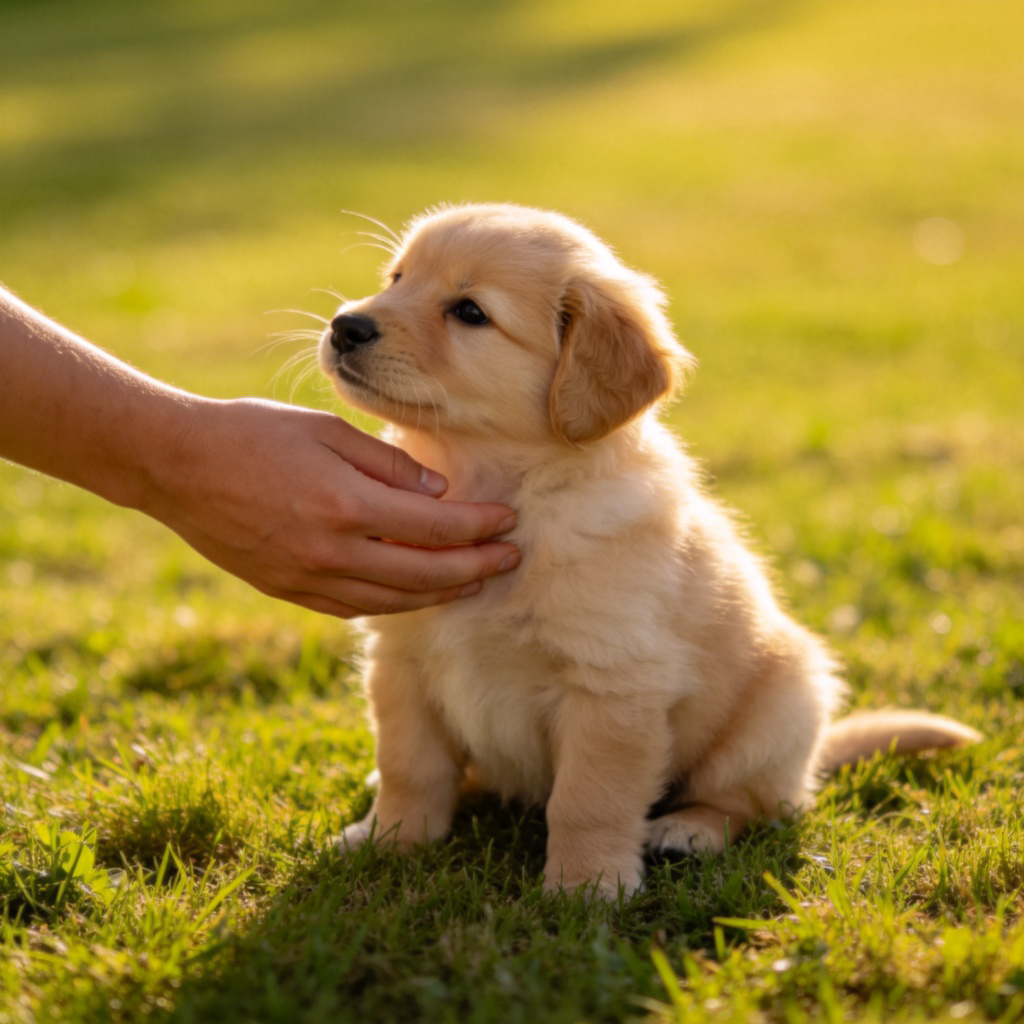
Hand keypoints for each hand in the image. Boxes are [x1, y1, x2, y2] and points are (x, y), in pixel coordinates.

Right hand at [146, 398, 519, 616]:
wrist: (176, 466)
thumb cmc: (253, 432)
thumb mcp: (327, 429)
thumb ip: (388, 462)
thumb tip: (439, 490)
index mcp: (346, 504)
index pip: (434, 527)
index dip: (478, 527)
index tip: (507, 521)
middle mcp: (332, 551)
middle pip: (424, 573)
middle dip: (475, 567)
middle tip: (510, 559)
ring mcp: (309, 578)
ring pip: (394, 601)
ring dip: (440, 593)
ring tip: (474, 581)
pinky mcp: (289, 590)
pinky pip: (355, 607)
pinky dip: (394, 603)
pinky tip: (416, 593)